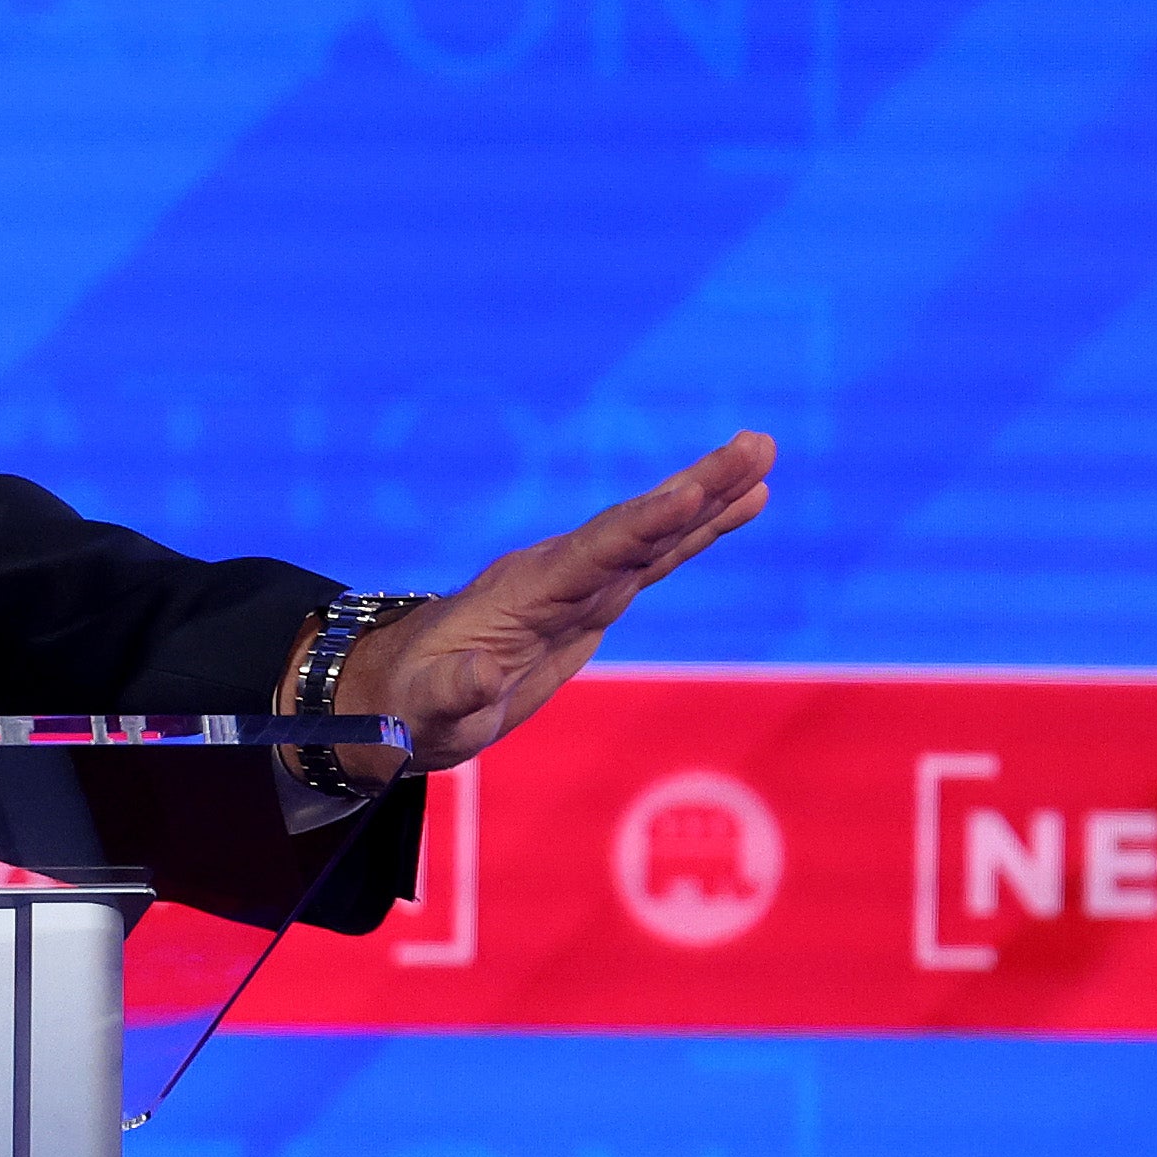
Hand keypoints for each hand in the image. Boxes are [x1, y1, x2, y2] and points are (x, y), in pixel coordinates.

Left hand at [329, 431, 774, 774]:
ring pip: (651, 535)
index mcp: (519, 596)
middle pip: (635, 527)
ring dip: (707, 498)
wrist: (395, 696)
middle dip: (695, 488)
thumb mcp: (421, 712)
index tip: (692, 490)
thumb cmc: (404, 708)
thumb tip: (482, 673)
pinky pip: (652, 559)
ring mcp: (573, 585)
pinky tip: (742, 504)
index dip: (645, 524)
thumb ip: (453, 693)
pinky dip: (695, 532)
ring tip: (761, 454)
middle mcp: (553, 576)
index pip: (593, 553)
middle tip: (756, 444)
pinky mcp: (588, 604)